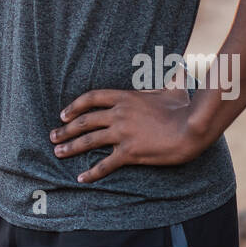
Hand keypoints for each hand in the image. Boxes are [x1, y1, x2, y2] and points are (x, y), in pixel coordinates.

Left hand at [49, 88, 201, 182]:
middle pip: (85, 120)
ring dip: (71, 147)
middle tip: (53, 136)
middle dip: (66, 129)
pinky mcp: (130, 152)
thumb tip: (181, 68)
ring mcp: (122, 133)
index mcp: (125, 97)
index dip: (74, 106)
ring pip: (90, 140)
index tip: (63, 114)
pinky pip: (106, 164)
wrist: (192, 128)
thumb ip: (172, 79)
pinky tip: (81, 178)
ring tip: (58, 152)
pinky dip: (92, 172)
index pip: (91, 98)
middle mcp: (119, 114)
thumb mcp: (174, 89)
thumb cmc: (184, 109)